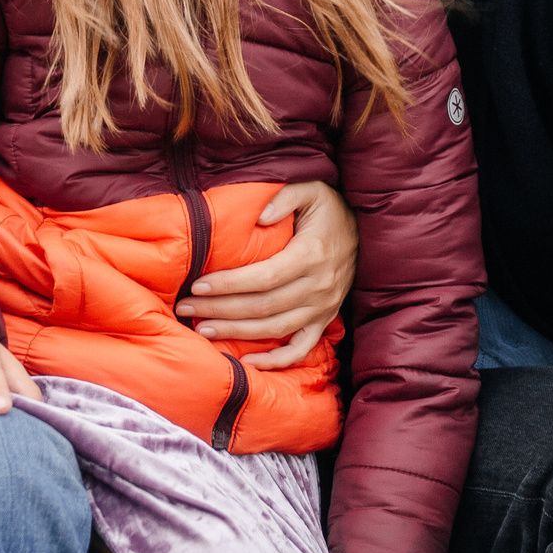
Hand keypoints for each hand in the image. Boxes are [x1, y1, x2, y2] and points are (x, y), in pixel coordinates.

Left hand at [177, 181, 355, 365]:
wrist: (365, 230)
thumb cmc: (329, 208)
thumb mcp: (312, 189)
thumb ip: (286, 196)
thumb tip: (260, 216)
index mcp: (312, 255)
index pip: (265, 277)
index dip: (230, 284)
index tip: (198, 284)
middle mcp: (319, 286)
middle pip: (263, 306)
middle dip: (221, 309)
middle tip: (187, 307)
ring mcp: (323, 307)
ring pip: (276, 329)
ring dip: (238, 333)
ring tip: (203, 330)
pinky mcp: (324, 320)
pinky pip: (301, 348)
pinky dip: (276, 360)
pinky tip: (249, 362)